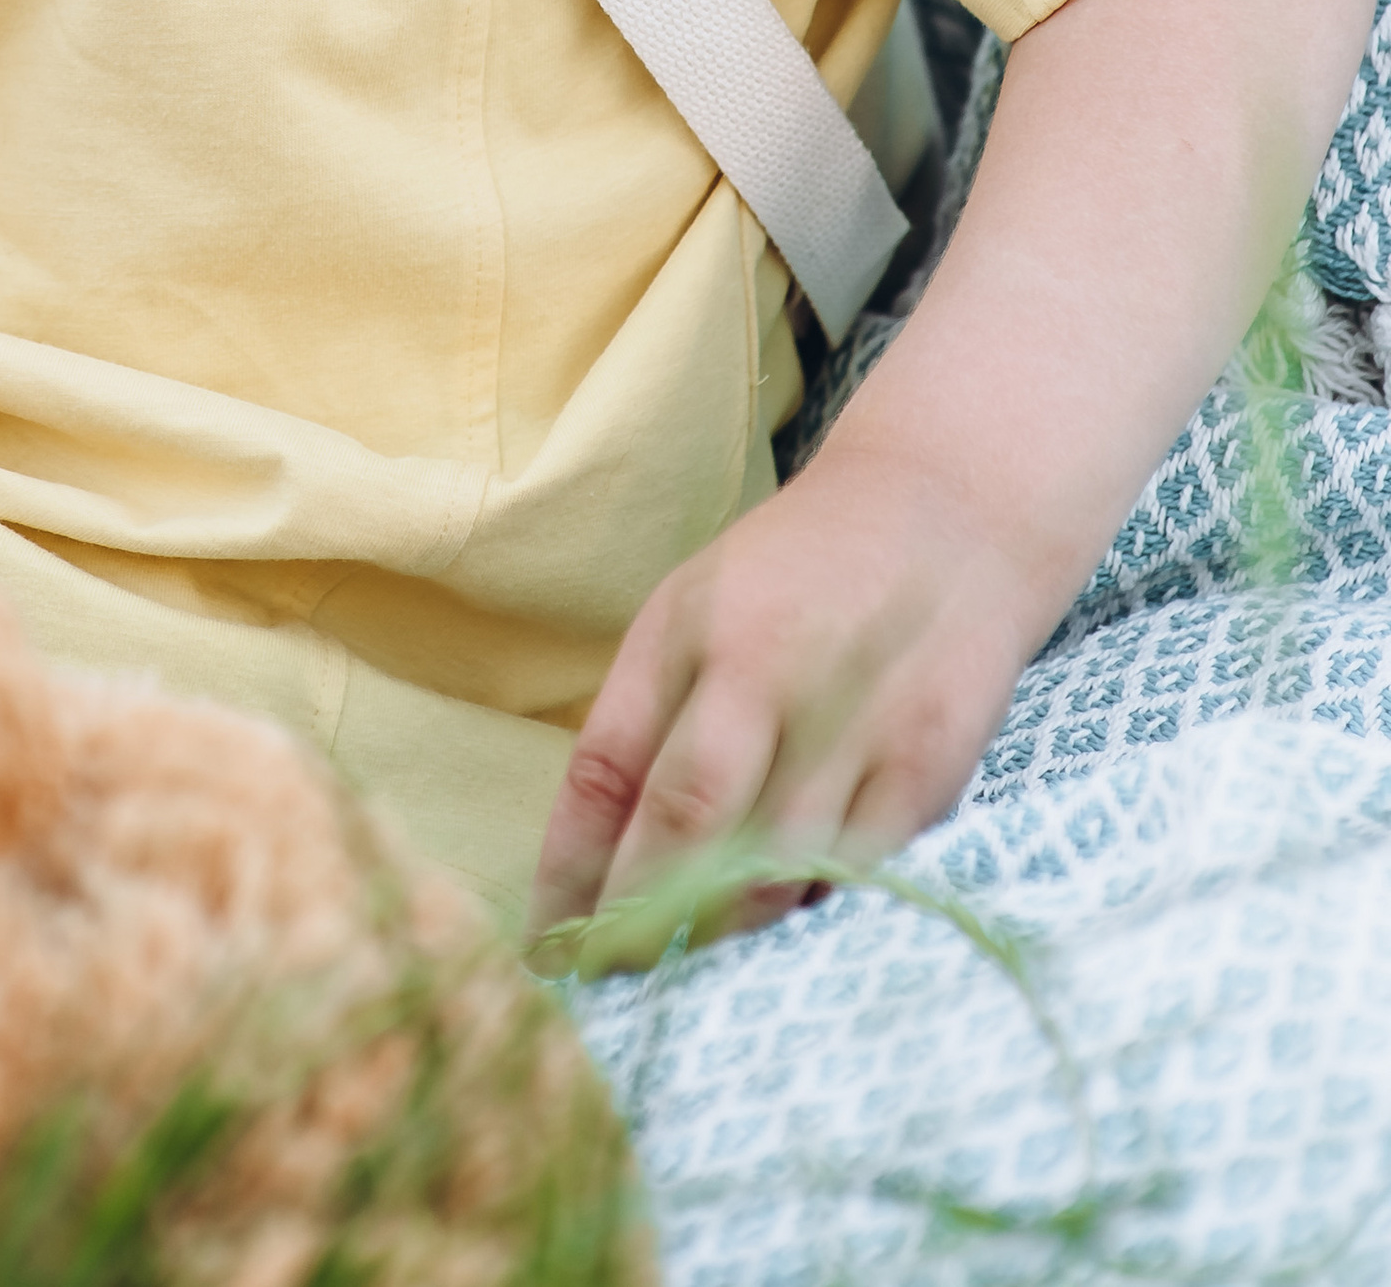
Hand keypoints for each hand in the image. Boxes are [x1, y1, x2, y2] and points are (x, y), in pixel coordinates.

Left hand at [529, 431, 1040, 961]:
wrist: (948, 510)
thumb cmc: (796, 577)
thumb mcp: (695, 613)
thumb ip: (646, 722)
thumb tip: (593, 867)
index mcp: (687, 627)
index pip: (605, 767)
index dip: (568, 871)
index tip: (546, 946)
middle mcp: (765, 668)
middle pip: (686, 822)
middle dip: (636, 919)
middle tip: (611, 982)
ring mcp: (852, 717)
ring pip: (773, 870)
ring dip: (724, 934)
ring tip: (691, 966)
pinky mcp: (930, 762)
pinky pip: (857, 876)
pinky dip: (814, 911)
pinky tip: (789, 920)